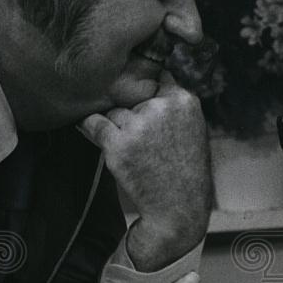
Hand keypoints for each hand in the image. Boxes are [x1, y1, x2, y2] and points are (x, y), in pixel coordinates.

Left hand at [80, 71, 211, 270]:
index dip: (146, 89)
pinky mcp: (117, 143)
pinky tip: (102, 140)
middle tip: (143, 138)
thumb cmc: (186, 169)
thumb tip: (150, 80)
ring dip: (117, 127)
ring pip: (114, 112)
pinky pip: (93, 124)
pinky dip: (91, 129)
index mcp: (184, 101)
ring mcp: (138, 125)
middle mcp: (161, 107)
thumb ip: (172, 106)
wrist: (179, 206)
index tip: (142, 97)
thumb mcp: (192, 129)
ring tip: (135, 151)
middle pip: (131, 96)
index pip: (156, 77)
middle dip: (132, 113)